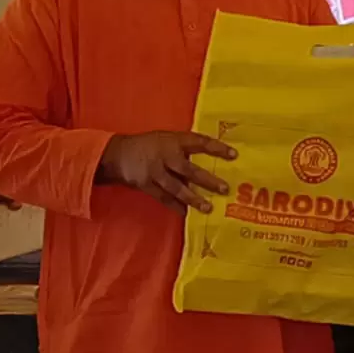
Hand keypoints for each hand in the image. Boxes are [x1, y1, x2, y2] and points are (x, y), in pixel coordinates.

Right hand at [102, 132, 234, 213]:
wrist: (118, 154)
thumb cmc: (149, 145)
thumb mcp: (167, 139)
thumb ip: (184, 148)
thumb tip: (210, 160)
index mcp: (173, 141)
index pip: (199, 142)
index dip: (217, 148)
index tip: (234, 155)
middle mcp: (166, 156)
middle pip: (189, 169)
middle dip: (208, 180)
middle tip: (224, 189)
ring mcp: (155, 172)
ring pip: (177, 187)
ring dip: (193, 198)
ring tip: (208, 208)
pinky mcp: (146, 185)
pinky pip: (164, 198)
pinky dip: (175, 206)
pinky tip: (187, 213)